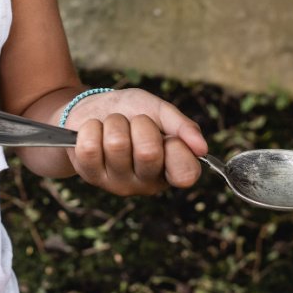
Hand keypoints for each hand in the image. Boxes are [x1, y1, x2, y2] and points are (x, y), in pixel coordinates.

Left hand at [62, 88, 206, 195]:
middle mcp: (147, 183)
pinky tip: (96, 133)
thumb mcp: (158, 110)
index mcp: (171, 169)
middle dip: (140, 124)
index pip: (186, 174)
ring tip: (113, 126)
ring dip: (114, 123)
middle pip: (148, 152)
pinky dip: (92, 128)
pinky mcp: (91, 177)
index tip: (167, 135)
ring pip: (116, 144)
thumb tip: (202, 148)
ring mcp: (118, 184)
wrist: (92, 109)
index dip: (176, 147)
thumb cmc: (130, 112)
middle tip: (135, 123)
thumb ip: (182, 126)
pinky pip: (90, 147)